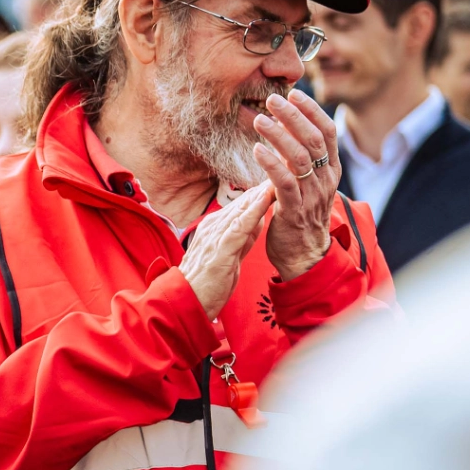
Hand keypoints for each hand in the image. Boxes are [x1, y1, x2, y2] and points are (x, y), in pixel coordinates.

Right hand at [181, 183, 275, 320]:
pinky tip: (265, 199)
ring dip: (261, 193)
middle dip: (264, 186)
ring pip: (241, 210)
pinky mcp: (219, 250)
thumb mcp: (230, 256)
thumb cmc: (207, 284)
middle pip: (243, 202)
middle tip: (283, 165)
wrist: (186, 304)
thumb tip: (257, 218)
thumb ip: (243, 237)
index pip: (241, 206)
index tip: (278, 177)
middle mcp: (212, 228)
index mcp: (214, 228)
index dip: (260, 192)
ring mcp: (214, 237)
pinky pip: (239, 227)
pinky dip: (253, 211)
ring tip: (278, 174)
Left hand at [253, 89, 338, 280]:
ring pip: (300, 158)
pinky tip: (256, 149)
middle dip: (294, 116)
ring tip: (259, 120)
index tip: (294, 93)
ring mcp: (312, 195)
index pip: (327, 132)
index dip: (311, 111)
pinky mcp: (294, 210)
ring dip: (279, 136)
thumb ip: (299, 157)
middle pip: (314, 139)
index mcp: (330, 170)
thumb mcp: (305, 181)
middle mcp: (325, 179)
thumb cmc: (299, 213)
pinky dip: (271, 163)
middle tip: (273, 99)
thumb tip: (285, 126)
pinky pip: (284, 182)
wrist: (303, 255)